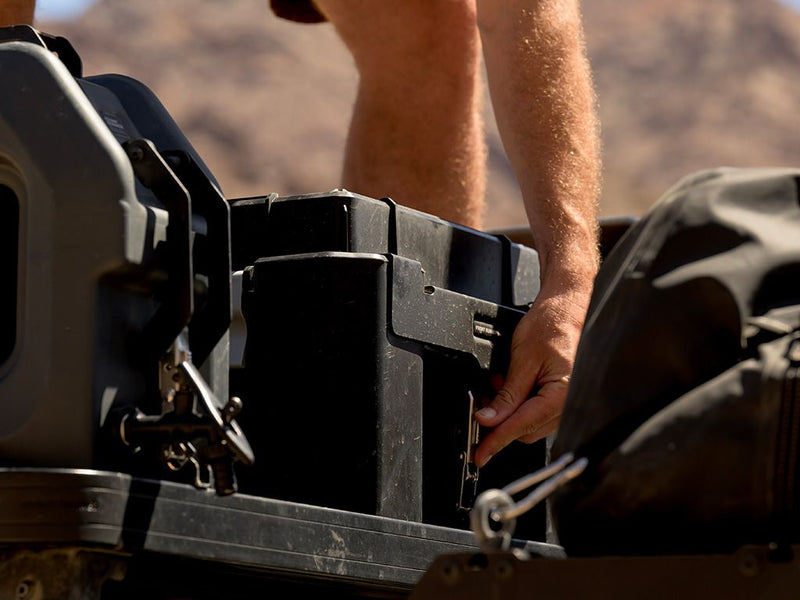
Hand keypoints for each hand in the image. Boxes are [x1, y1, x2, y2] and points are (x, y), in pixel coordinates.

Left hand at [472, 282, 590, 467]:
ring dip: (508, 411)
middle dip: (499, 421)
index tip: (480, 454)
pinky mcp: (559, 398)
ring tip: (498, 384)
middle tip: (481, 402)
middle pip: (524, 431)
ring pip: (528, 424)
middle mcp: (567, 405)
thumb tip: (489, 419)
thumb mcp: (523, 359)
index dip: (496, 440)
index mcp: (561, 396)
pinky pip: (535, 412)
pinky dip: (518, 404)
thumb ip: (507, 395)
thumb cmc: (552, 325)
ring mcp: (565, 403)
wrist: (567, 309)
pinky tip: (510, 386)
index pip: (521, 427)